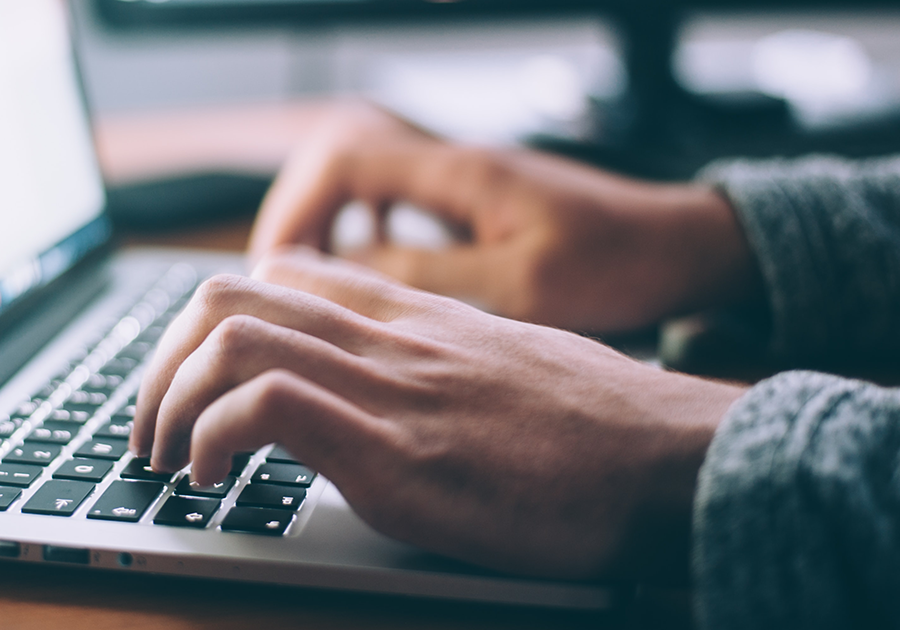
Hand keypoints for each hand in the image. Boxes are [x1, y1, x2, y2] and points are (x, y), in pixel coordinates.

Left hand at [132, 248, 746, 579]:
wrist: (674, 459)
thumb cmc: (598, 425)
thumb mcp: (504, 365)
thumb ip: (433, 359)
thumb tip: (384, 387)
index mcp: (412, 316)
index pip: (280, 273)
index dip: (210, 322)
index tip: (193, 379)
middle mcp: (389, 337)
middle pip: (228, 295)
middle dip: (162, 362)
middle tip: (152, 426)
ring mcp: (389, 388)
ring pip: (230, 337)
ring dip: (168, 400)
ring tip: (166, 457)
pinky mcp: (397, 453)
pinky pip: (267, 406)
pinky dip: (212, 437)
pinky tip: (212, 478)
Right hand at [248, 104, 759, 332]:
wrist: (680, 247)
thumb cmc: (617, 264)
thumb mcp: (520, 286)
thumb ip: (427, 277)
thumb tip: (343, 274)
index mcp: (459, 173)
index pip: (343, 159)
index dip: (296, 209)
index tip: (276, 268)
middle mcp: (453, 163)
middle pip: (338, 158)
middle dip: (298, 214)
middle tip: (278, 279)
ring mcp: (462, 179)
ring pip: (362, 178)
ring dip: (326, 221)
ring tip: (308, 279)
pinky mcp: (473, 201)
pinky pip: (393, 199)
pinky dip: (363, 229)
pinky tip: (366, 269)